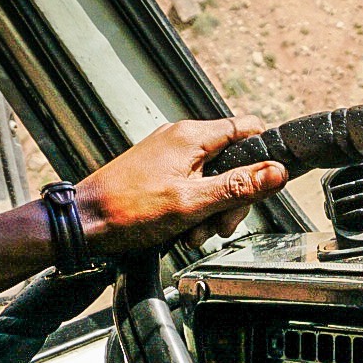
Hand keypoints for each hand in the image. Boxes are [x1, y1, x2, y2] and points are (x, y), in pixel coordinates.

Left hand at [73, 116, 288, 257]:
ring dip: (212, 210)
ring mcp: (169, 156)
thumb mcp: (192, 202)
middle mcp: (181, 139)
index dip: (264, 157)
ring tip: (195, 233)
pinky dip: (194, 210)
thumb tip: (277, 172)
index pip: (248, 129)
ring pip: (212, 180)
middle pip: (232, 163)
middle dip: (233, 198)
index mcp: (191, 137)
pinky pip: (192, 188)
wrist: (85, 224)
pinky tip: (183, 230)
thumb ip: (238, 187)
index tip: (266, 184)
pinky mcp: (159, 173)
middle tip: (222, 225)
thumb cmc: (127, 211)